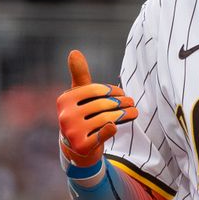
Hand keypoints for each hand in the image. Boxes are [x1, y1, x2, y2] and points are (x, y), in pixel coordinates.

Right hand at [56, 50, 137, 166]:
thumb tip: (74, 52)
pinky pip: (103, 133)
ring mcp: (73, 132)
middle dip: (121, 103)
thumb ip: (79, 75)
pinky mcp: (82, 146)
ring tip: (133, 112)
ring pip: (107, 118)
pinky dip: (111, 129)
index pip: (96, 90)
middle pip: (103, 105)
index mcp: (65, 100)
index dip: (113, 91)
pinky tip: (115, 127)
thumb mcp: (79, 95)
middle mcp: (65, 116)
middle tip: (132, 103)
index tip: (122, 93)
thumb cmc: (81, 115)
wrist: (77, 147)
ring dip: (125, 114)